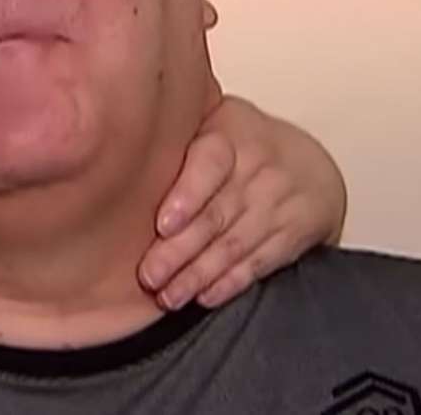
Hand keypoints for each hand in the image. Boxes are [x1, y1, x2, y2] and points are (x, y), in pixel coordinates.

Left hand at [137, 95, 346, 310]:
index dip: (187, 196)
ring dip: (198, 273)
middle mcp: (257, 165)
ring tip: (168, 295)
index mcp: (229, 132)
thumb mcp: (213, 124)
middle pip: (216, 213)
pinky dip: (230, 282)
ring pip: (234, 243)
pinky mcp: (295, 231)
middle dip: (180, 250)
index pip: (210, 162)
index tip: (162, 226)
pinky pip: (260, 260)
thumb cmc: (240, 144)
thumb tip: (107, 152)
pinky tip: (204, 296)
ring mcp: (279, 199)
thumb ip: (173, 138)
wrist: (312, 164)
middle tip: (149, 275)